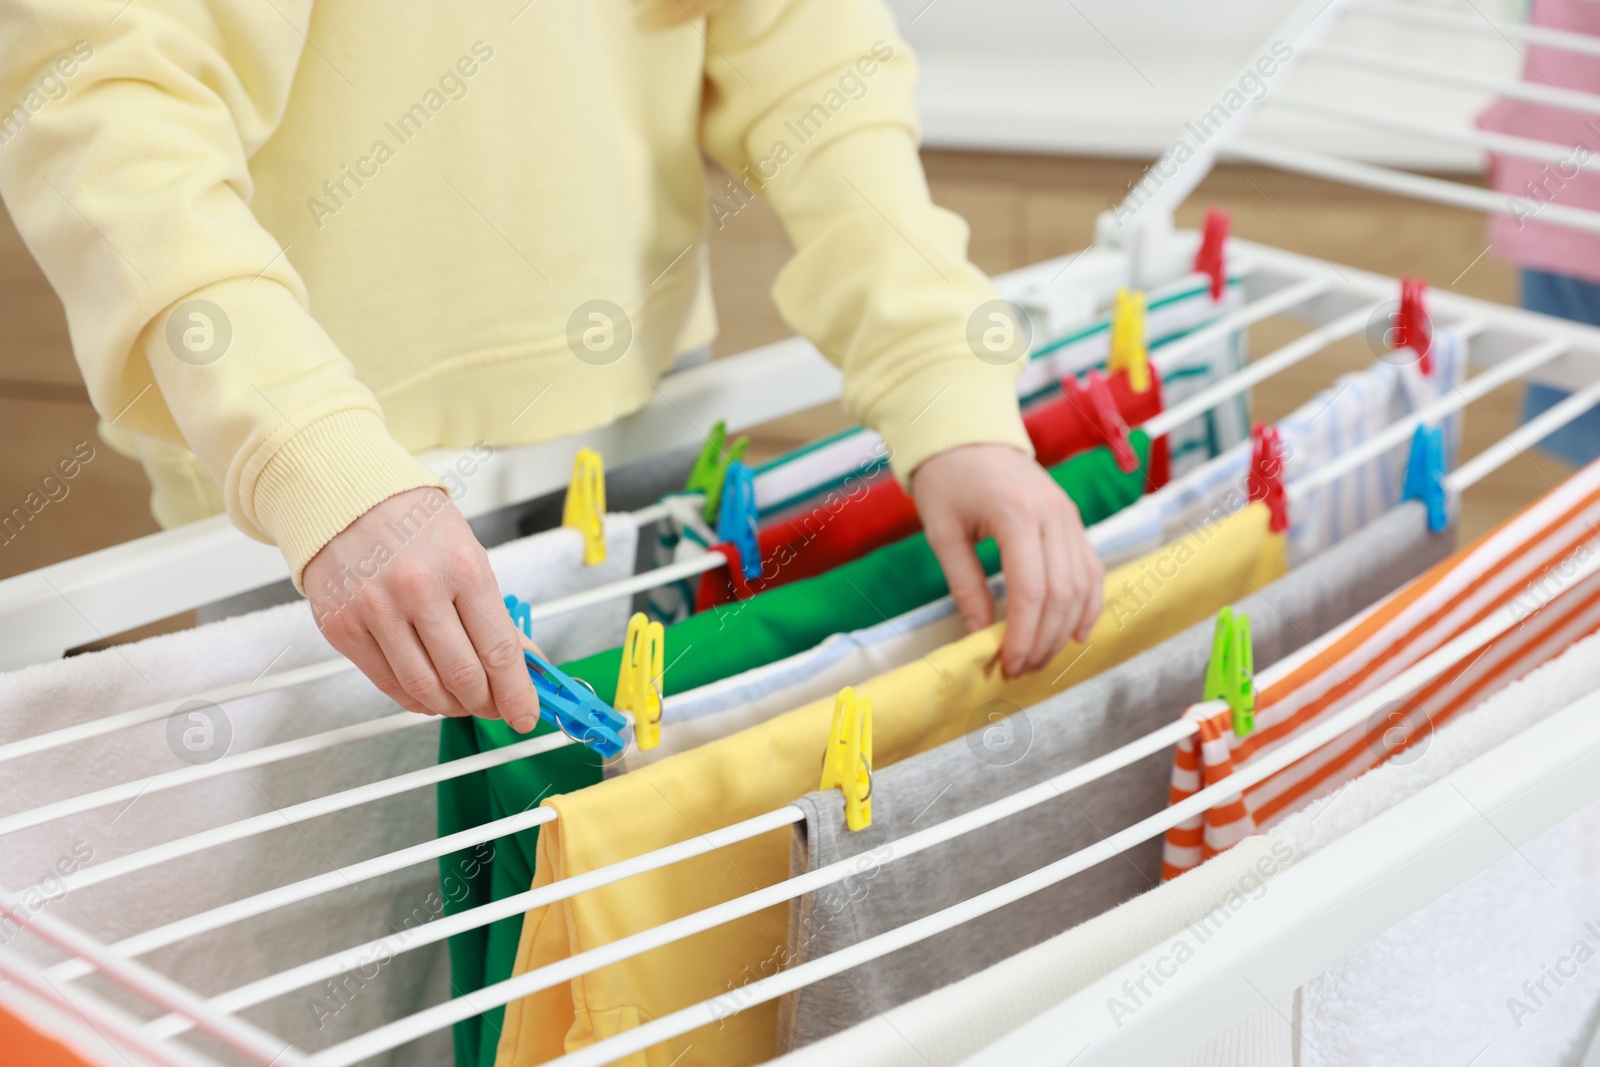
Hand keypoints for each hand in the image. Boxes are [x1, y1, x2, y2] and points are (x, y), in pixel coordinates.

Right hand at [304, 487, 541, 731]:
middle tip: (496, 708)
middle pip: (463, 676)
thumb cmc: (414, 522)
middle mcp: (418, 589)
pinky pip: (387, 683)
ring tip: (464, 702)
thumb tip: (524, 665)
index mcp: (462, 567)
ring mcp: (375, 610)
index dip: (517, 693)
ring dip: (452, 706)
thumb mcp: (470, 555)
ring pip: (424, 688)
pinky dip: (415, 699)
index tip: (525, 714)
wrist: (347, 496)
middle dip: (487, 704)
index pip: (499, 650)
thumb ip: (494, 614)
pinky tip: (429, 693)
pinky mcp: (342, 627)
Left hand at [913, 444, 1104, 677]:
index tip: (1008, 663)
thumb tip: (981, 635)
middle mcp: (1053, 514)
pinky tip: (1074, 633)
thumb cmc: (948, 480)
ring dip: (1064, 628)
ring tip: (1041, 657)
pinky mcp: (1074, 522)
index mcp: (1016, 513)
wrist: (970, 435)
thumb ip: (965, 585)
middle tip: (1021, 668)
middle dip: (1045, 639)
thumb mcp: (943, 533)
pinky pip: (1092, 569)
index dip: (1024, 633)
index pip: (1031, 588)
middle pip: (1063, 592)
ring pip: (1084, 585)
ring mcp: (1069, 517)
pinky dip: (1088, 604)